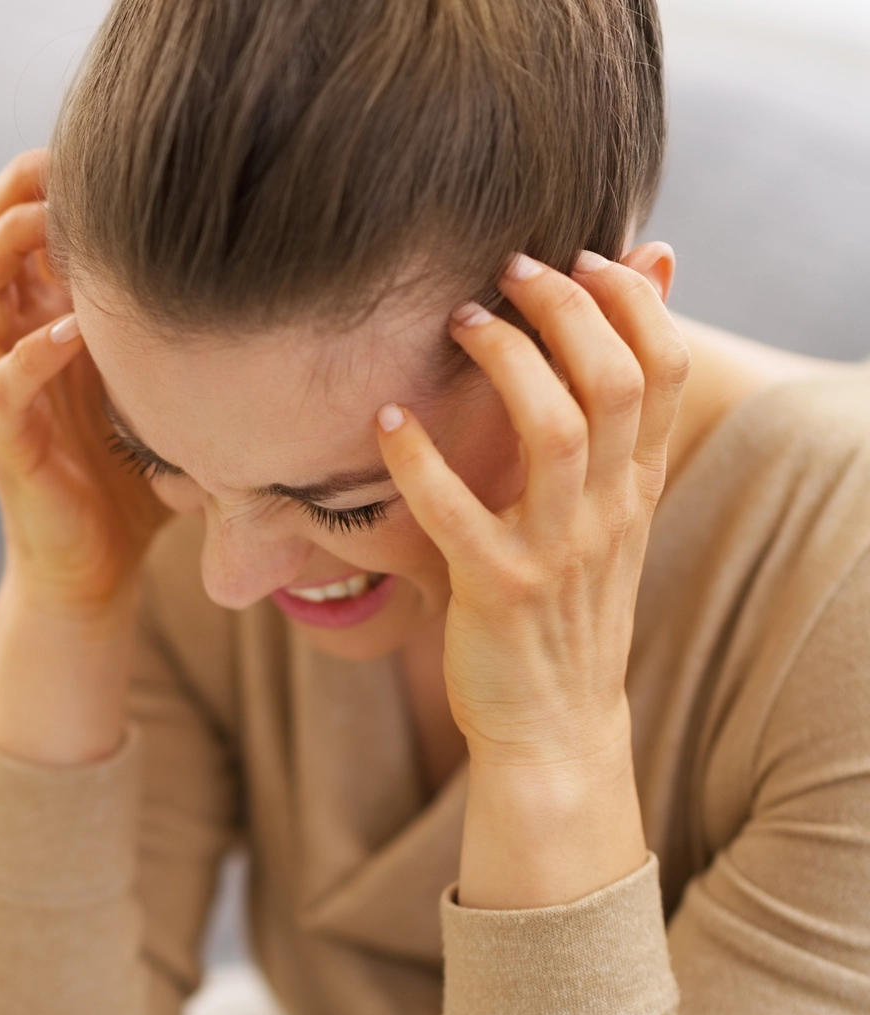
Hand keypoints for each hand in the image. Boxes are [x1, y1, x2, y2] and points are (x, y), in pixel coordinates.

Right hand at [0, 149, 170, 615]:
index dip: (47, 178)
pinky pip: (2, 381)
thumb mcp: (158, 389)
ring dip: (11, 244)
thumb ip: (180, 339)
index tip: (105, 160)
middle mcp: (11, 340)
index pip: (17, 221)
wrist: (94, 570)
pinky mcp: (4, 440)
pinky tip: (78, 337)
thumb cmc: (134, 478)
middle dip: (20, 189)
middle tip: (71, 174)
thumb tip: (276, 282)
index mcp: (42, 320)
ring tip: (61, 231)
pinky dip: (35, 352)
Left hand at [375, 249, 690, 907]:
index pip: (663, 368)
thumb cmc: (562, 605)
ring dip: (507, 360)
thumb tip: (625, 340)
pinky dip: (420, 461)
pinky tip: (386, 423)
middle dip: (566, 307)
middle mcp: (607, 510)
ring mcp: (556, 551)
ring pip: (554, 429)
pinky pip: (456, 514)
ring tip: (457, 320)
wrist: (553, 725)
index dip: (629, 299)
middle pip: (614, 379)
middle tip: (509, 268)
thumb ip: (606, 431)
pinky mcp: (495, 590)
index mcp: (632, 486)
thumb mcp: (601, 517)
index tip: (580, 255)